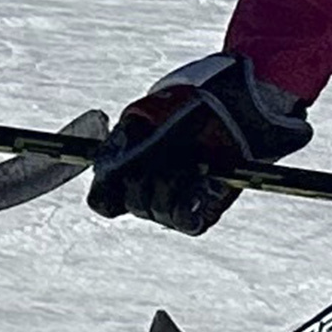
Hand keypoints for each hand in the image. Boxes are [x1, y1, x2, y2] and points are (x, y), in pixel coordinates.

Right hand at [82, 49, 310, 235]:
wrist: (229, 111)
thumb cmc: (184, 111)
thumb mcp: (139, 120)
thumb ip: (116, 145)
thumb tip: (107, 168)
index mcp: (127, 177)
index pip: (102, 202)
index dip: (107, 190)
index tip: (118, 170)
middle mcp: (148, 197)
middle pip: (132, 204)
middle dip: (146, 178)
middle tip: (163, 154)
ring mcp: (174, 208)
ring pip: (156, 211)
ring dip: (171, 183)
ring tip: (189, 161)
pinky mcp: (201, 214)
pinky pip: (183, 220)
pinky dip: (188, 201)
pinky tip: (199, 180)